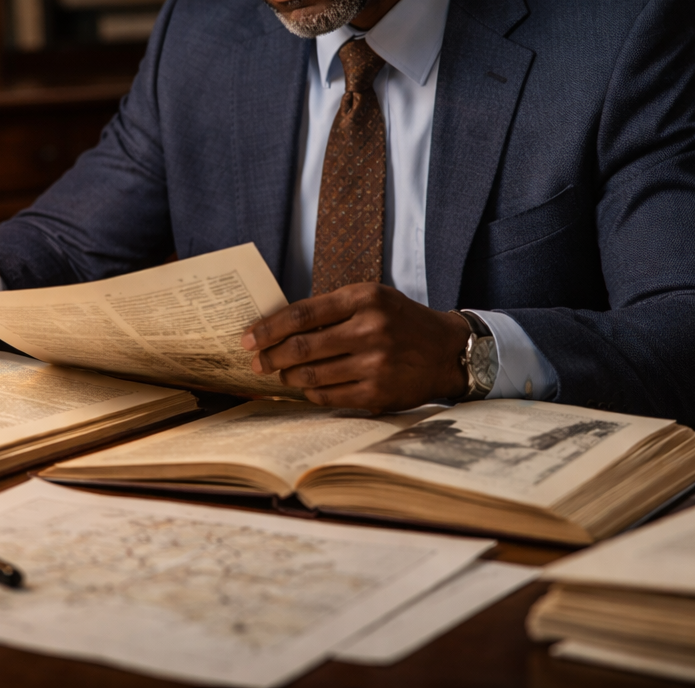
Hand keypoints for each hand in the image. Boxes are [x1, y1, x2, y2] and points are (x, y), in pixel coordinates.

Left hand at [241, 283, 469, 411]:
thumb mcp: (372, 299)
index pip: (301, 314)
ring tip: (282, 373)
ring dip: (288, 377)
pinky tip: (308, 386)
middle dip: (270, 356)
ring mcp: (376, 364)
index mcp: (364, 299)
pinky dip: (311, 392)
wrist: (447, 350)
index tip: (248, 337)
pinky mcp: (378, 393)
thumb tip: (278, 326)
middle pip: (301, 347)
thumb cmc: (400, 321)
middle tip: (256, 361)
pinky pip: (329, 396)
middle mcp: (371, 329)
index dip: (268, 328)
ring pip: (312, 375)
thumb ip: (331, 309)